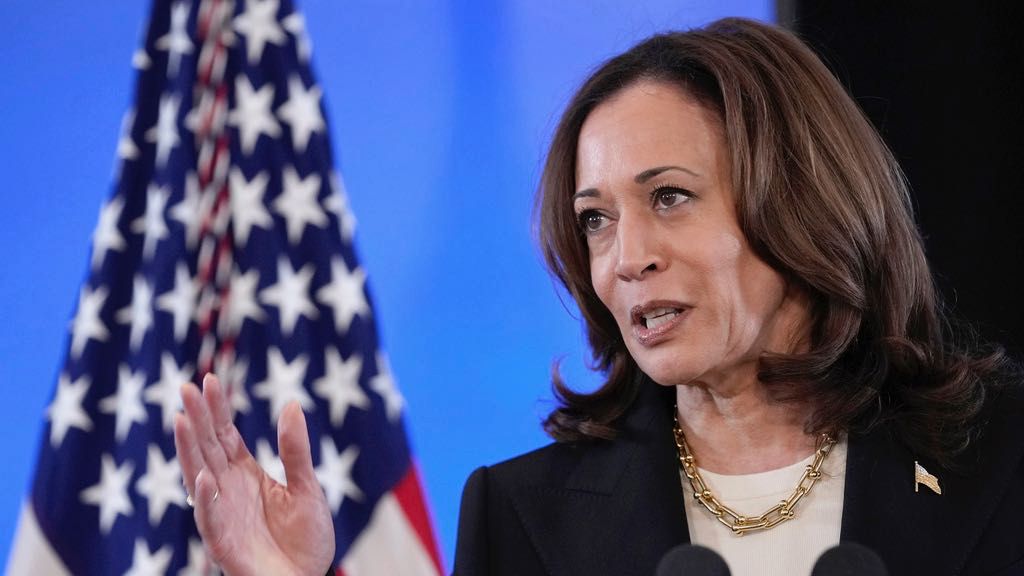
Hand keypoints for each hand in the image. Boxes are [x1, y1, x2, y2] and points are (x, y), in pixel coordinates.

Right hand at [174, 374, 334, 575]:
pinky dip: (206, 500)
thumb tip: (291, 403)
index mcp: (245, 475)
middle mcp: (228, 491)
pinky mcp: (224, 544)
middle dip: (197, 419)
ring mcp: (223, 516)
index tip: (209, 380)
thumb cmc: (305, 540)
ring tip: (181, 421)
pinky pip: (210, 521)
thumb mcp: (306, 487)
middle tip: (186, 388)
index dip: (216, 409)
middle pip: (207, 449)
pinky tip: (202, 477)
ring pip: (199, 477)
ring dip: (188, 450)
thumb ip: (295, 450)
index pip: (224, 435)